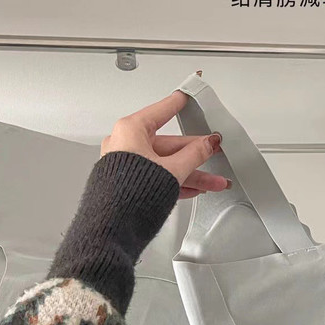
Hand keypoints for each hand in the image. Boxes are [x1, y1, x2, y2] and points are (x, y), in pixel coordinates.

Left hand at [101, 90, 229, 198]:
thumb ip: (195, 154)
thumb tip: (207, 144)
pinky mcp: (126, 183)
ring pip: (165, 163)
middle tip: (213, 151)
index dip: (179, 103)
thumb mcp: (174, 170)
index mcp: (130, 130)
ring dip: (191, 172)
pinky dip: (175, 181)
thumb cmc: (128, 195)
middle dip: (196, 154)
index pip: (163, 110)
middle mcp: (124, 144)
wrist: (110, 228)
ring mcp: (125, 164)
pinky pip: (156, 175)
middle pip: (168, 144)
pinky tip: (194, 188)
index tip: (186, 95)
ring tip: (212, 181)